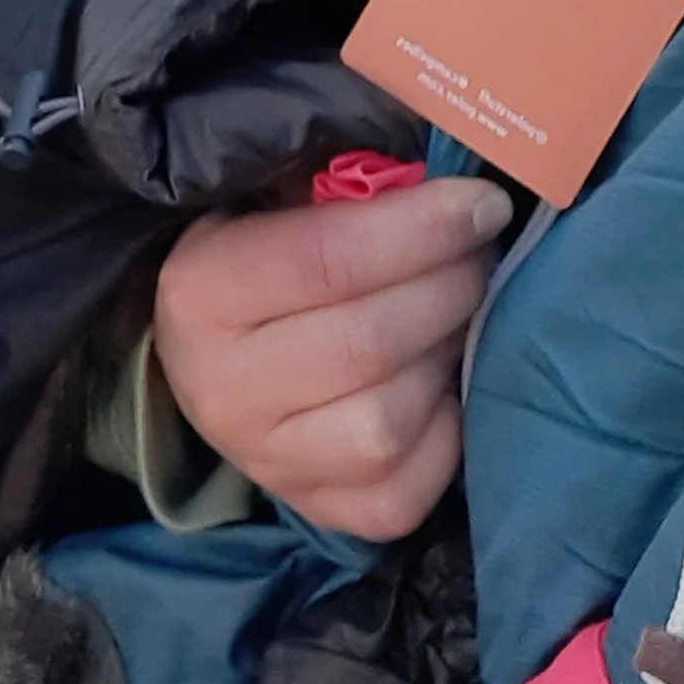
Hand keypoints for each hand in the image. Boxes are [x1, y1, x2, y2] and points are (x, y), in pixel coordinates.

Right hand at [152, 176, 511, 538]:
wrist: (214, 361)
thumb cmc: (259, 251)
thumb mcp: (272, 198)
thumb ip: (342, 179)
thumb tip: (444, 172)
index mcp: (201, 293)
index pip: (328, 259)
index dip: (423, 228)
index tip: (483, 202)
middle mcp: (223, 389)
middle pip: (371, 341)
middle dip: (450, 284)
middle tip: (481, 248)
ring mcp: (270, 463)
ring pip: (390, 420)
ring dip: (447, 354)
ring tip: (455, 310)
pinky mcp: (323, 512)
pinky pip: (411, 485)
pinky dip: (447, 430)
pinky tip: (441, 379)